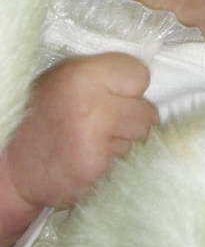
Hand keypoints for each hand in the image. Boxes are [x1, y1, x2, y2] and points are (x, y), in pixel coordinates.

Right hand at [4, 53, 157, 214]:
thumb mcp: (67, 78)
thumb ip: (105, 74)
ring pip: (139, 140)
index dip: (130, 86)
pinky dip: (111, 161)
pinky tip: (88, 156)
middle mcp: (91, 106)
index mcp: (83, 75)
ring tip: (94, 138)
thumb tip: (145, 78)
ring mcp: (93, 142)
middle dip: (133, 117)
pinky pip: (124, 162)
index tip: (116, 92)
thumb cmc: (45, 114)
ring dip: (124, 141)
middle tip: (107, 120)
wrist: (15, 165)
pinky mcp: (93, 172)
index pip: (140, 75)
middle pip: (147, 112)